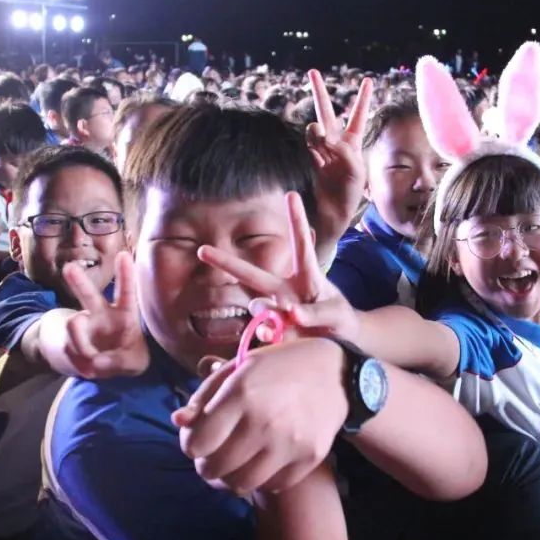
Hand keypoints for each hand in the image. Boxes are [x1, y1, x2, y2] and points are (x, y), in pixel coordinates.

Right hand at [59, 251, 149, 377]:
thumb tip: (95, 362)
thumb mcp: (134, 363)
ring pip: (74, 327)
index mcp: (124, 314)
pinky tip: (88, 365)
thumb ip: (121, 362)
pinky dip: (80, 364)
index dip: (126, 275)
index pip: (126, 293)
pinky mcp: (65, 339)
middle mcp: (101, 314)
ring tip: (93, 361)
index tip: (125, 254)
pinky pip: (70, 351)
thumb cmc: (125, 355)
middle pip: (88, 295)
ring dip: (82, 346)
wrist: (99, 364)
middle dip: (79, 282)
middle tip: (69, 268)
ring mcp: (81, 325)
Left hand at [172, 337, 348, 493]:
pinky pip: (272, 486)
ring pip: (241, 484)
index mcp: (240, 393)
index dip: (190, 445)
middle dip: (206, 465)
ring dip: (230, 479)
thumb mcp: (240, 367)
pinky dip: (261, 480)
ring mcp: (288, 443)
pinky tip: (261, 463)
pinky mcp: (308, 458)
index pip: (197, 443)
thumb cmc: (280, 366)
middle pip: (215, 468)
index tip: (197, 441)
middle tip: (211, 458)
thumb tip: (179, 422)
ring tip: (232, 466)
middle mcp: (262, 422)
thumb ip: (205, 395)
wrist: (336, 373)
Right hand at [196, 192, 358, 342]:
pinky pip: (260, 332)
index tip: (291, 194)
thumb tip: (291, 314)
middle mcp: (284, 290)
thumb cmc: (338, 320)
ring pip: (258, 307)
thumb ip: (316, 313)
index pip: (301, 246)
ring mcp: (274, 310)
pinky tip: (277, 339)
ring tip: (295, 326)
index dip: (296, 220)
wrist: (337, 345)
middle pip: (252, 274)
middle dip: (226, 262)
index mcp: (306, 277)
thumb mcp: (337, 314)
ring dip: (271, 317)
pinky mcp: (269, 331)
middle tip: (201, 250)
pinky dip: (268, 336)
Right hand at [306, 71, 372, 254]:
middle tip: (312, 71)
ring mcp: (321, 150)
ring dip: (317, 131)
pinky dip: (314, 144)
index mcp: (353, 143)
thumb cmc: (350, 193)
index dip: (362, 98)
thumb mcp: (356, 170)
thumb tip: (325, 136)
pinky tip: (317, 150)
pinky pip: (309, 144)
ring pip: (316, 128)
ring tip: (320, 137)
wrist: (333, 212)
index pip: (358, 116)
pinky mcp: (310, 159)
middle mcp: (336, 143)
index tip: (368, 80)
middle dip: (319, 92)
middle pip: (328, 112)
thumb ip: (342, 151)